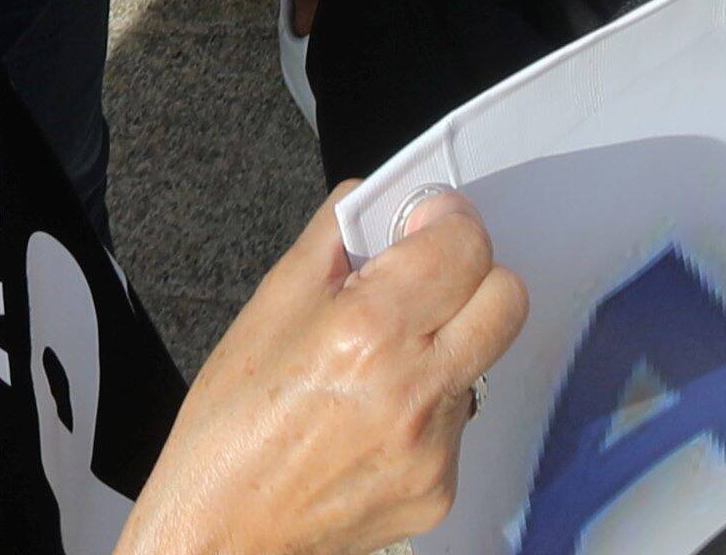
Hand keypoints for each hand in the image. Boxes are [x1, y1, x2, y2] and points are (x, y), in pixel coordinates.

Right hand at [126, 193, 525, 554]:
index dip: (448, 222)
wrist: (219, 535)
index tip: (426, 224)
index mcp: (368, 331)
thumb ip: (333, 240)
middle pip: (506, 299)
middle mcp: (415, 390)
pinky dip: (425, 411)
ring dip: (443, 349)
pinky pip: (456, 425)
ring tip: (374, 373)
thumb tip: (375, 203)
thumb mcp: (266, 309)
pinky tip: (370, 423)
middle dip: (472, 275)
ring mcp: (434, 448)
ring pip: (479, 364)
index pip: (467, 245)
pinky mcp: (439, 491)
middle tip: (426, 282)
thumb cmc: (226, 431)